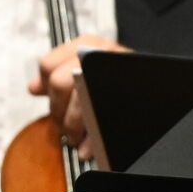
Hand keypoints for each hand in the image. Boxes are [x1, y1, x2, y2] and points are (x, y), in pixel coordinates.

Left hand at [29, 36, 126, 154]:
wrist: (159, 89)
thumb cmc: (116, 82)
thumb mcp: (87, 72)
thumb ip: (58, 77)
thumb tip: (33, 88)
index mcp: (89, 44)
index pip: (49, 65)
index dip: (47, 89)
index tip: (55, 104)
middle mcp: (102, 52)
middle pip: (60, 83)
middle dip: (58, 111)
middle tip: (65, 128)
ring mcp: (117, 70)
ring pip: (79, 101)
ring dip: (73, 127)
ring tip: (76, 140)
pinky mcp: (127, 93)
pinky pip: (101, 120)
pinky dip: (92, 139)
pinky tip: (89, 147)